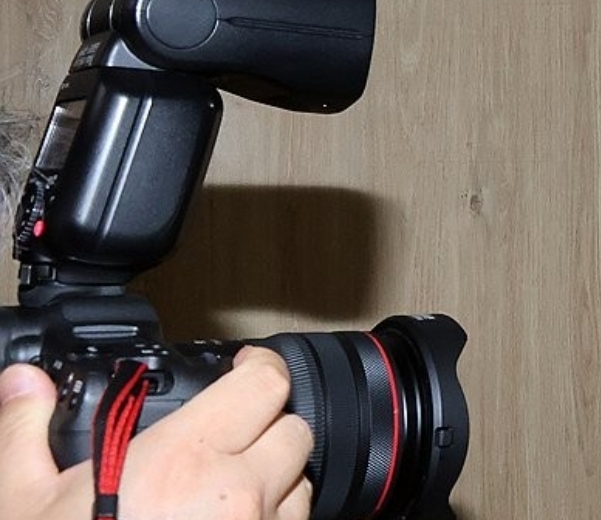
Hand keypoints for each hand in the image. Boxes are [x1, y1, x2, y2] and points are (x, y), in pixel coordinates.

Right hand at [0, 347, 312, 519]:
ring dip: (274, 482)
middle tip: (226, 439)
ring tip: (220, 495)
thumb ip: (26, 432)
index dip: (257, 370)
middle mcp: (237, 494)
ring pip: (301, 486)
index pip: (264, 384)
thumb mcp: (21, 503)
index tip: (244, 369)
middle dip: (266, 428)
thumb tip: (23, 383)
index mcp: (183, 458)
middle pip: (293, 431)